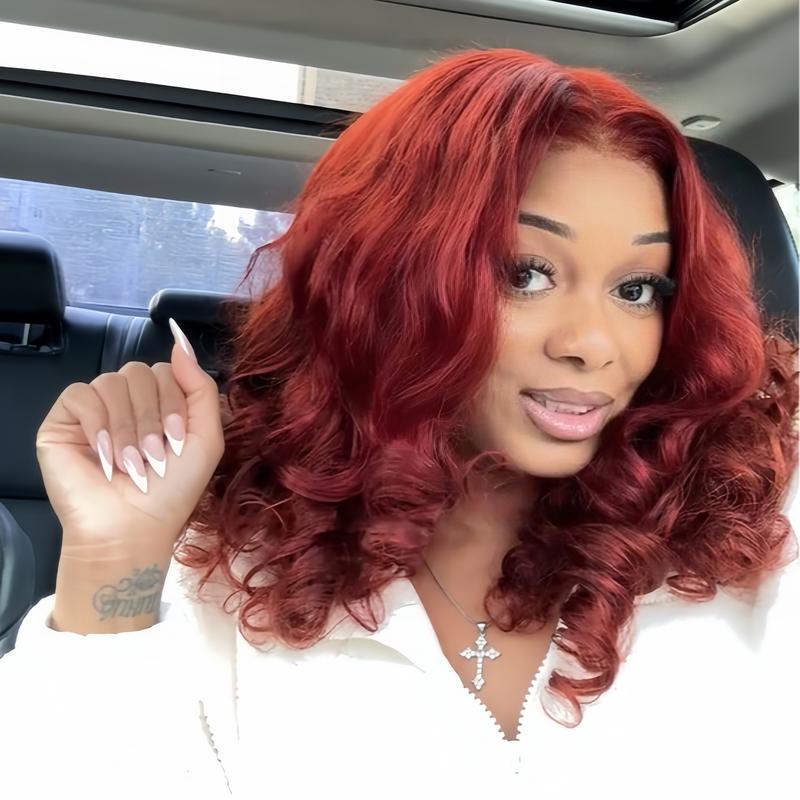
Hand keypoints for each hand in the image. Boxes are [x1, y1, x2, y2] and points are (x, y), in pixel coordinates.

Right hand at [36, 318, 224, 561]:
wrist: (132, 528)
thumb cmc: (172, 490)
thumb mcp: (207, 437)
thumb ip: (201, 387)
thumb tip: (180, 339)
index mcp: (159, 403)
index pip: (167, 371)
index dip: (174, 405)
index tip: (177, 443)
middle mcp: (127, 402)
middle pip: (141, 372)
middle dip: (152, 418)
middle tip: (154, 458)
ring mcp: (94, 410)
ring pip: (113, 382)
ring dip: (128, 428)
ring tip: (131, 464)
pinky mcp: (63, 421)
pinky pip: (81, 394)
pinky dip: (98, 424)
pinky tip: (104, 455)